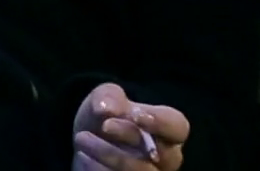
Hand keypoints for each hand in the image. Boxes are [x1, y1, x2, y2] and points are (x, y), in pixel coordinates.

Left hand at [72, 82, 188, 169]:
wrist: (87, 141)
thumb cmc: (106, 117)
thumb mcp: (105, 99)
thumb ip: (108, 96)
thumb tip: (105, 107)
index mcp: (168, 131)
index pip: (178, 128)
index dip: (160, 122)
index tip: (134, 115)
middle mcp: (166, 158)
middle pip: (161, 153)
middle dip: (130, 136)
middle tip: (104, 124)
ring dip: (109, 154)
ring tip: (82, 139)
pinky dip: (99, 169)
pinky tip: (84, 157)